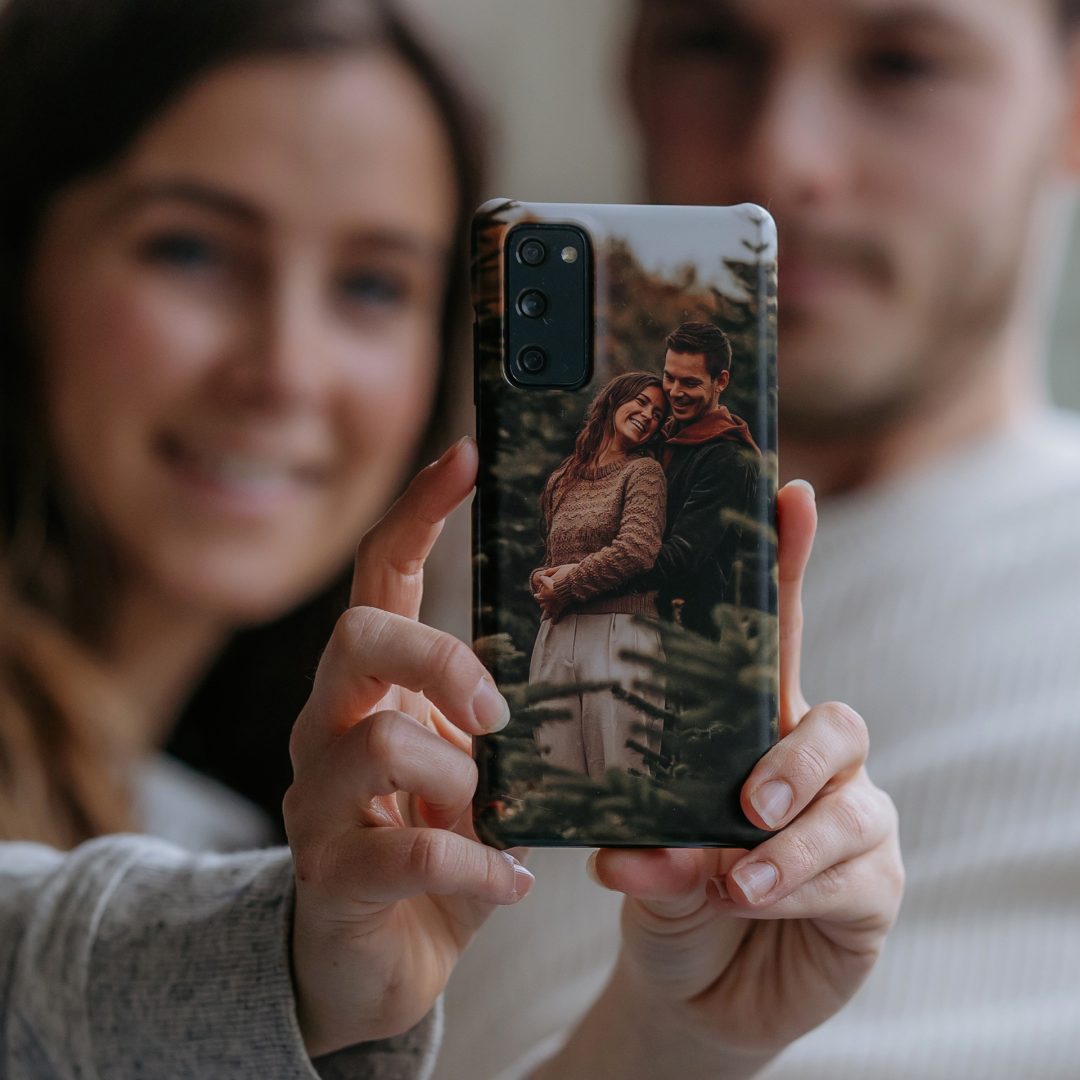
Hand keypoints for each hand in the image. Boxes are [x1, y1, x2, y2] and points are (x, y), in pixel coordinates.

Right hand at [283, 437, 533, 1057]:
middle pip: (358, 636)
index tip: (468, 454)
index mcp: (371, 686)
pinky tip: (513, 879)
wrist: (374, 960)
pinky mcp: (329, 877)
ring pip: (380, 744)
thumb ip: (504, 722)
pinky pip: (405, 853)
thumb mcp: (476, 767)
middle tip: (497, 710)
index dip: (417, 510)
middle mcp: (329, 725)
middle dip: (437, 656)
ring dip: (464, 779)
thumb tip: (590, 674)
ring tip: (501, 816)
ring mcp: (318, 800)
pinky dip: (477, 865)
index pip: (377, 576)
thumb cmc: (437, 845)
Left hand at [538, 481, 903, 1078]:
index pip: (773, 639)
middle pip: (833, 720)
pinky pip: (855, 874)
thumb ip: (648, 849)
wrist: (689, 990)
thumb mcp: (643, 863)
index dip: (788, 566)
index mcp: (748, 730)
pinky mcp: (875, 885)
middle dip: (794, 754)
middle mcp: (810, 763)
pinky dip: (799, 888)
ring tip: (732, 879)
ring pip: (848, 803)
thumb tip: (633, 851)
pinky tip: (753, 903)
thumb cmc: (664, 897)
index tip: (791, 494)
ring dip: (788, 843)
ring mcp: (851, 820)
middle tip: (747, 799)